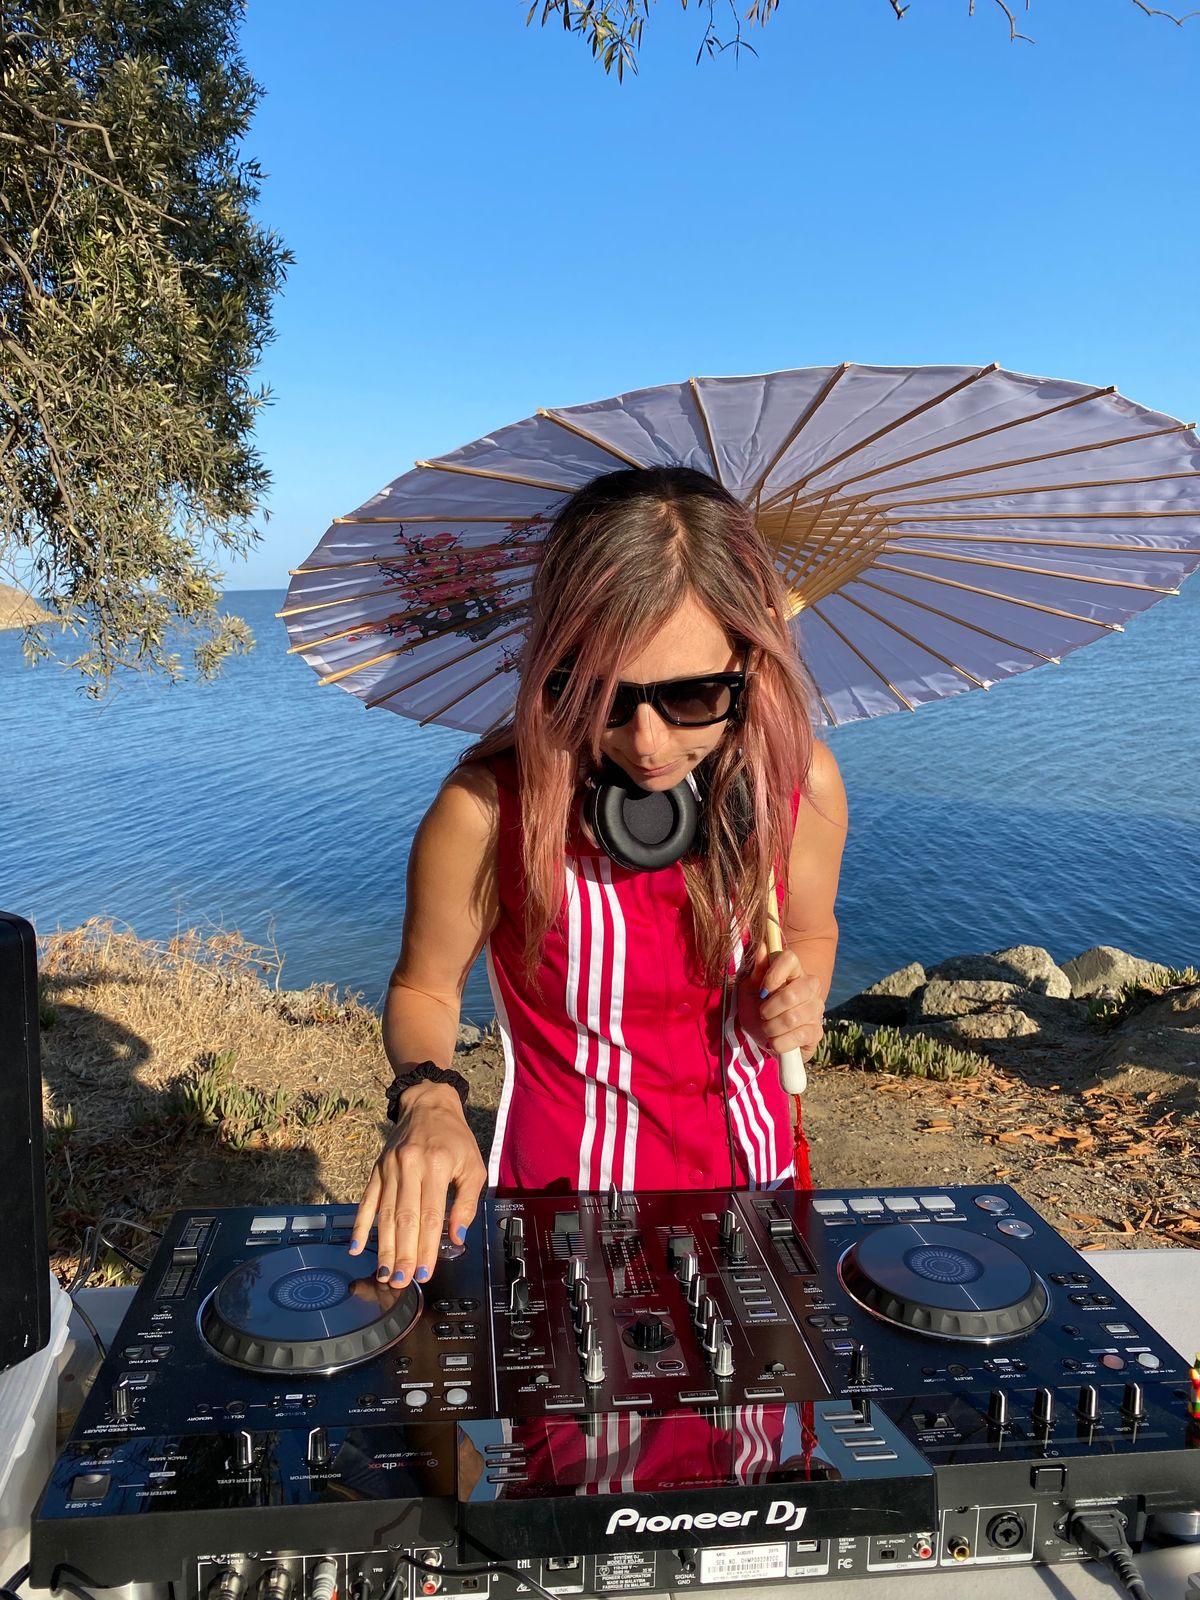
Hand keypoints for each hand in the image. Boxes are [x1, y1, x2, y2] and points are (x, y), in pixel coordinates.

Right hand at [349, 1081, 485, 1289]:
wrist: (428, 1104)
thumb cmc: (455, 1138)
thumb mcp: (473, 1166)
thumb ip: (467, 1202)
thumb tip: (456, 1237)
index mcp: (436, 1166)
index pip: (430, 1215)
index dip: (426, 1246)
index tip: (424, 1272)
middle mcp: (409, 1166)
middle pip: (404, 1218)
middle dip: (402, 1253)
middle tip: (400, 1281)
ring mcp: (389, 1168)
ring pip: (384, 1214)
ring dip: (383, 1246)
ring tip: (383, 1273)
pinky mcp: (377, 1169)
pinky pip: (367, 1201)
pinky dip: (359, 1225)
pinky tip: (354, 1247)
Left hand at [741, 943, 823, 1061]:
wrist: (762, 1037)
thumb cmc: (756, 1008)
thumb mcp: (750, 990)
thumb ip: (758, 970)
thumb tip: (764, 946)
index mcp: (793, 971)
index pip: (789, 958)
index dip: (774, 974)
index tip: (762, 990)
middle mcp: (810, 987)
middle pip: (793, 993)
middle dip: (770, 1008)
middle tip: (762, 1014)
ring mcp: (816, 1009)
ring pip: (793, 1018)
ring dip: (771, 1027)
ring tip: (767, 1029)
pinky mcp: (817, 1032)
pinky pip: (798, 1036)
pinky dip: (780, 1042)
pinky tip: (775, 1041)